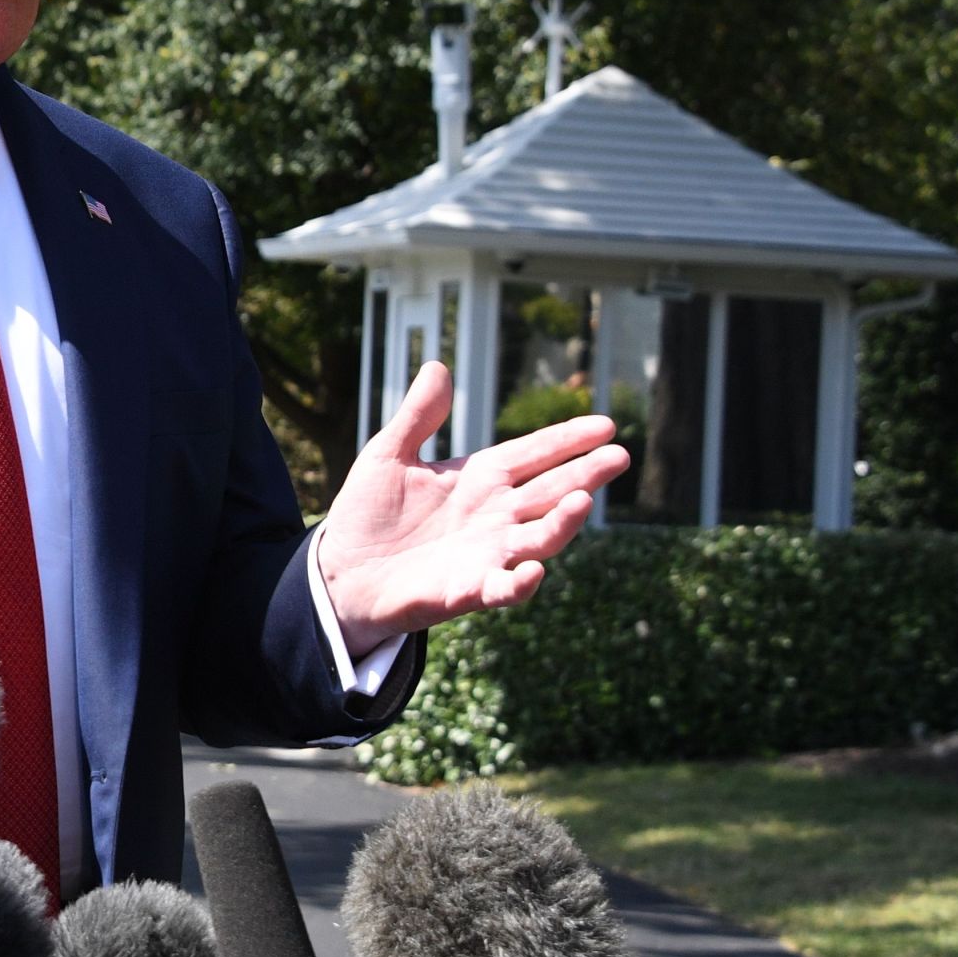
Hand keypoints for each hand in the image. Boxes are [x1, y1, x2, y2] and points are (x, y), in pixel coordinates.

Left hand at [317, 361, 629, 653]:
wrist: (339, 572)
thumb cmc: (367, 516)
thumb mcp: (388, 455)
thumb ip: (417, 417)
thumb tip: (438, 366)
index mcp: (480, 479)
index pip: (534, 454)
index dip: (568, 439)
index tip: (605, 424)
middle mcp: (494, 516)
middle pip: (550, 491)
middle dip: (585, 474)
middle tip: (619, 455)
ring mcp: (485, 555)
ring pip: (538, 538)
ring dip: (562, 523)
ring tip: (581, 500)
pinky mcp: (465, 591)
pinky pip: (502, 589)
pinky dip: (519, 583)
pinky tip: (532, 570)